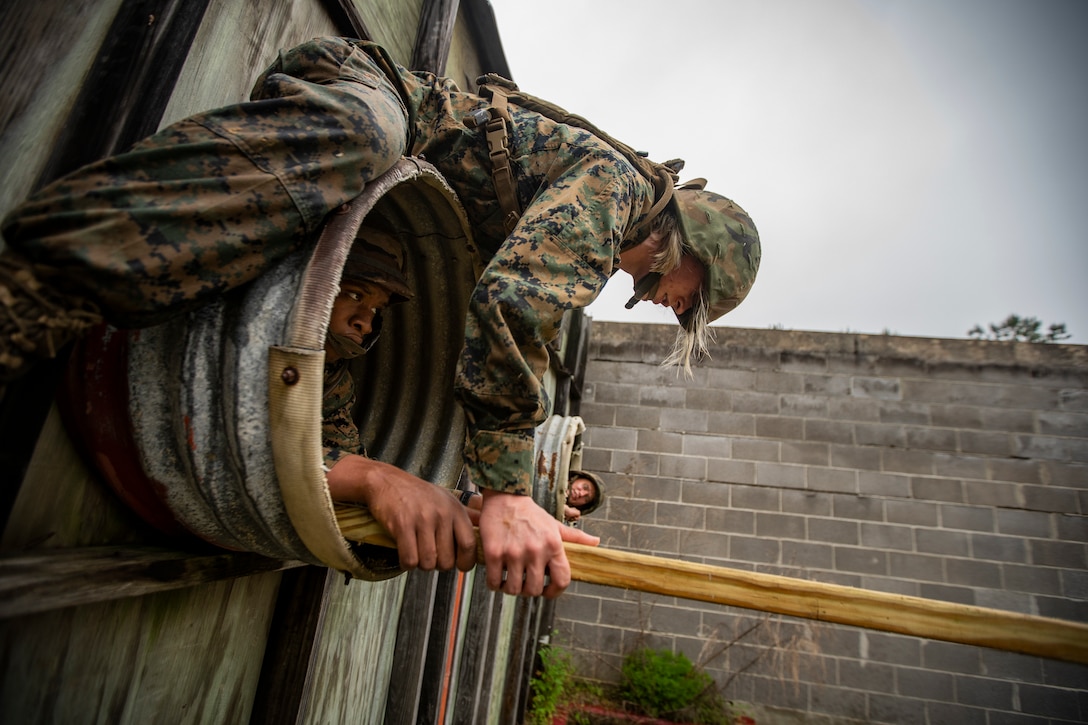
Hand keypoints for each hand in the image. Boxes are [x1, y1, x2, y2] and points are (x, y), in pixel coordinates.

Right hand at [326, 455, 476, 571]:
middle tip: (431, 555)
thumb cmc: (418, 494)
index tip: (460, 565)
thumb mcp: (446, 499)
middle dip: (438, 564)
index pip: (469, 544)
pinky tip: (406, 552)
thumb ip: (465, 517)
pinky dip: (406, 562)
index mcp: (455, 509)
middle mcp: (441, 514)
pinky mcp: (402, 525)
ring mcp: (421, 519)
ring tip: (417, 551)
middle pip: (447, 560)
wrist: (387, 481)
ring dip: (421, 564)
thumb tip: (482, 532)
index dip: (466, 562)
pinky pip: (409, 560)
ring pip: (427, 562)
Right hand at [477, 489, 598, 597]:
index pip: (562, 580)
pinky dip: (495, 584)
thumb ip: (575, 537)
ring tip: (509, 580)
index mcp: (553, 545)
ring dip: (511, 589)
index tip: (547, 592)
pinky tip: (497, 578)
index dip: (555, 592)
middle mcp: (535, 551)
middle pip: (535, 589)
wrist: (505, 497)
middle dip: (529, 590)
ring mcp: (514, 553)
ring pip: (514, 589)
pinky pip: (494, 582)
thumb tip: (596, 542)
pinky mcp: (494, 553)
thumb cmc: (531, 513)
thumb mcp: (555, 524)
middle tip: (524, 583)